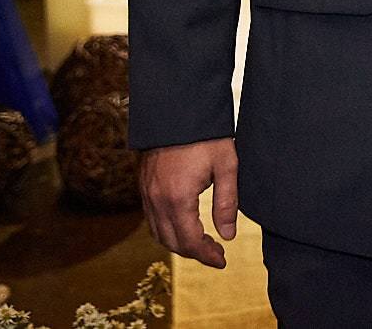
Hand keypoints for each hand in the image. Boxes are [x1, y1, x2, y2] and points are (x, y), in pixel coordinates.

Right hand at [139, 138, 238, 268]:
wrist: (177, 109)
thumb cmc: (206, 135)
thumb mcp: (227, 165)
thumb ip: (227, 203)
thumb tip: (228, 236)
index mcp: (178, 198)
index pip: (189, 241)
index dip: (206, 255)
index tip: (222, 261)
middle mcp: (156, 200)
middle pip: (171, 242)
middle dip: (194, 252)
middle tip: (216, 253)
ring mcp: (146, 193)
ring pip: (158, 233)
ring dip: (178, 243)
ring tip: (203, 242)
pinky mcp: (143, 185)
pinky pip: (151, 219)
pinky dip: (166, 229)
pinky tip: (184, 224)